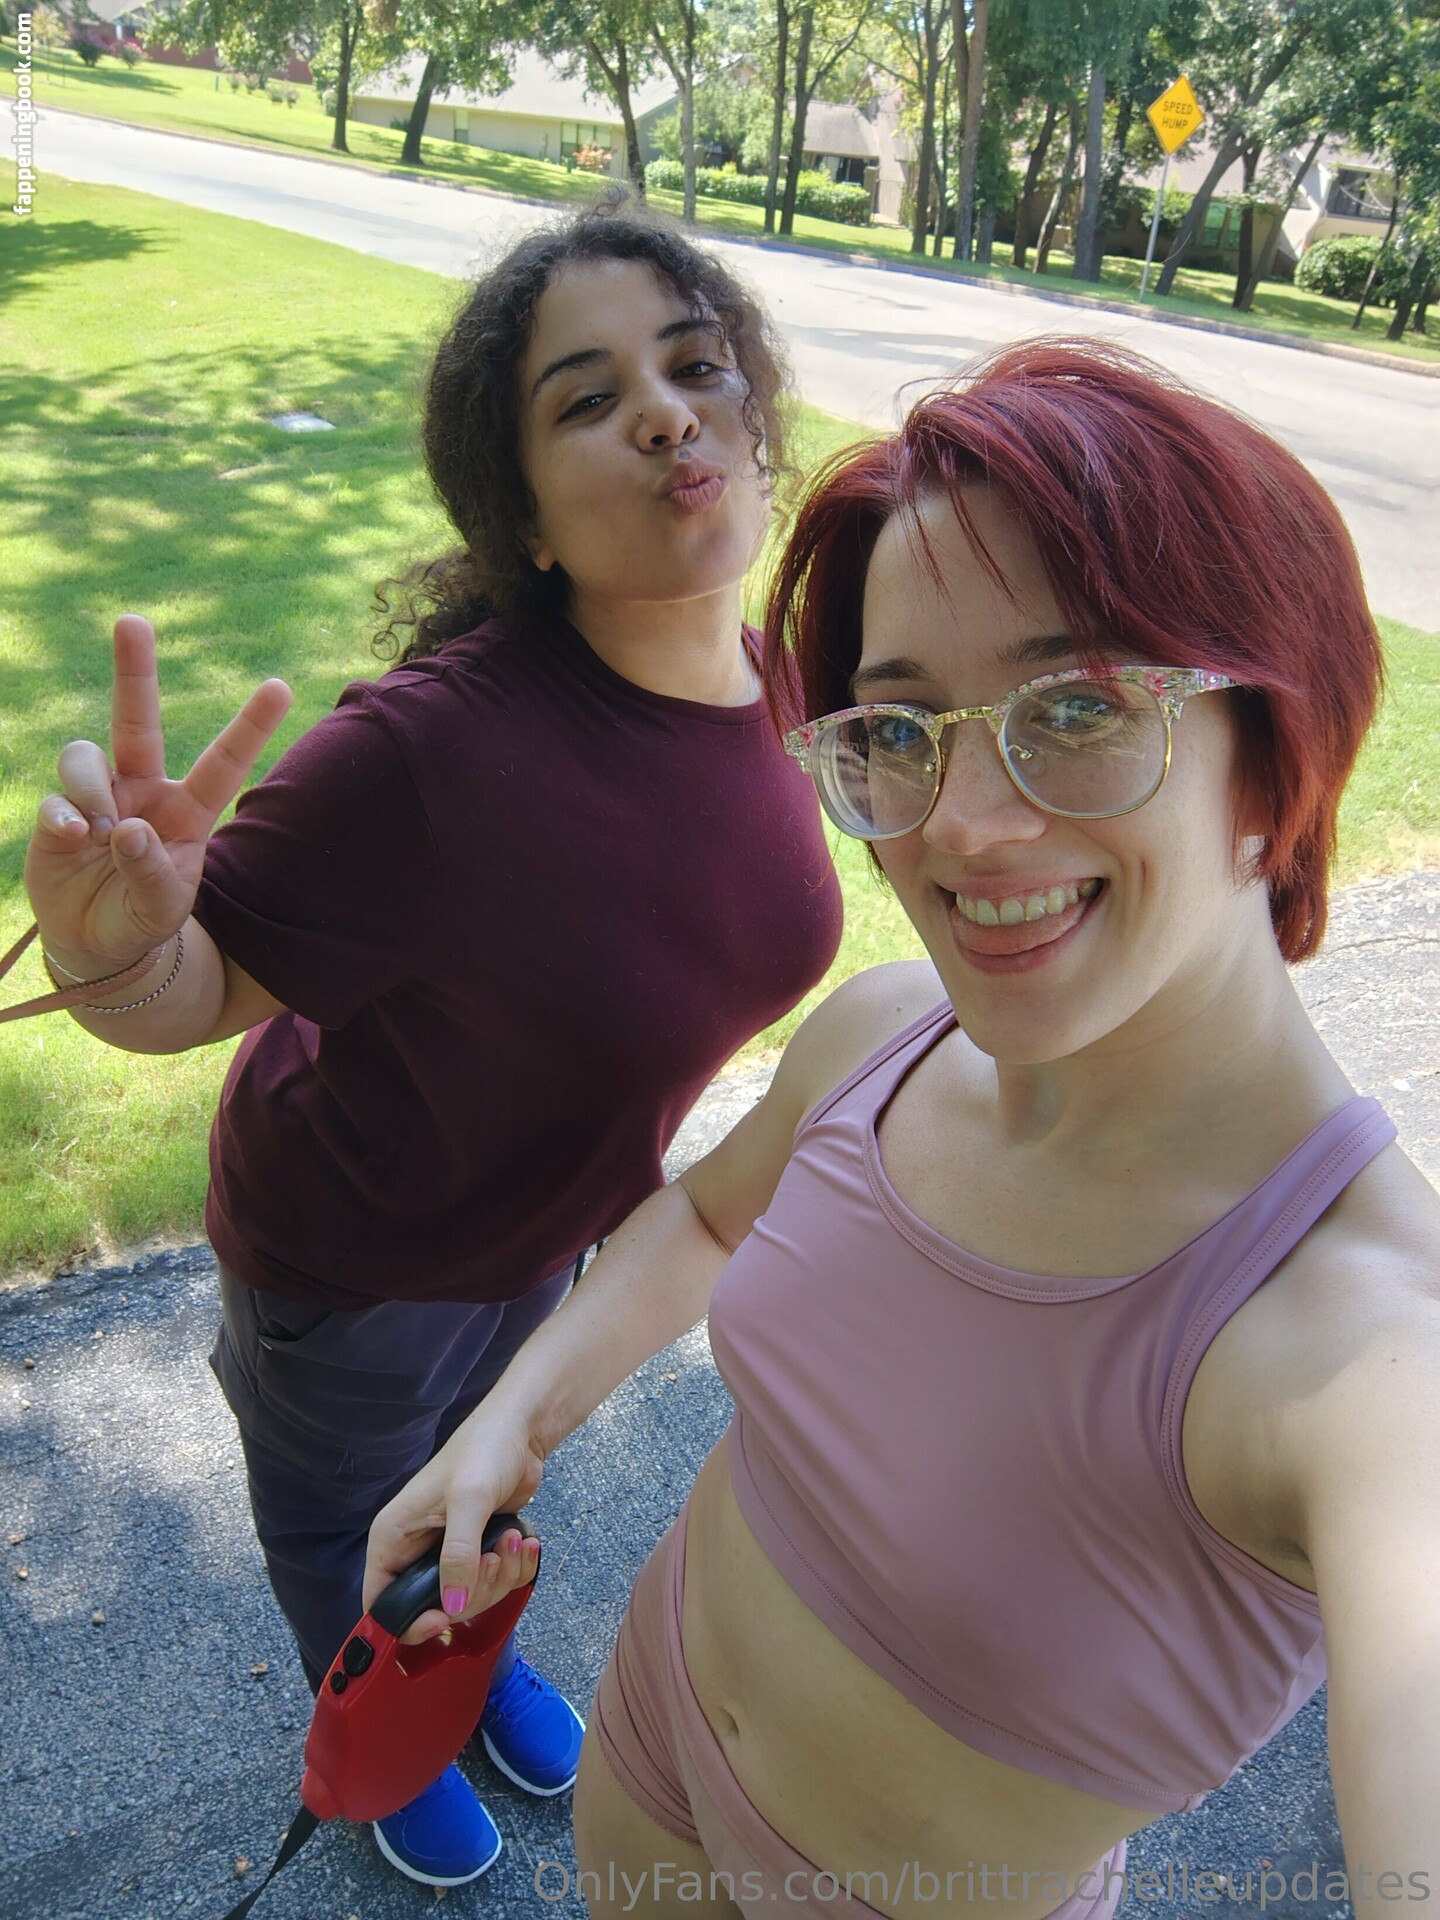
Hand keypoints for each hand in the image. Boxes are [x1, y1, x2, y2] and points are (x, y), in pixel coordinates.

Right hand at [24, 614, 291, 971]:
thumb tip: (125, 828)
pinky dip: (63, 816)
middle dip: (135, 671)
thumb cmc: (143, 917)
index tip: (281, 685)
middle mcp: (142, 791)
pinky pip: (55, 797)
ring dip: (92, 789)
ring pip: (86, 757)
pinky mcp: (56, 816)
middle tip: (132, 620)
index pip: (224, 763)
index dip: (251, 726)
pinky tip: (74, 838)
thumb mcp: (162, 906)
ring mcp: (97, 798)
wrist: (99, 946)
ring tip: (98, 831)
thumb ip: (151, 871)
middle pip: (137, 722)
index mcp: (187, 810)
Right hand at [363, 1403, 545, 1647]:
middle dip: (473, 1591)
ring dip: (500, 1577)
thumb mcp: (468, 1501)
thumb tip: (452, 1606)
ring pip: (469, 1599)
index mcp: (393, 1539)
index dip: (407, 1623)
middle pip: (435, 1607)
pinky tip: (523, 1541)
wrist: (520, 1433)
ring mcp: (448, 1555)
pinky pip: (495, 1584)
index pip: (380, 1604)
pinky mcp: (478, 1553)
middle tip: (493, 1557)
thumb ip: (458, 1555)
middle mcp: (415, 1552)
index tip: (443, 1619)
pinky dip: (515, 1569)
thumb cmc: (483, 1452)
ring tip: (513, 1539)